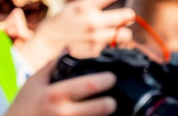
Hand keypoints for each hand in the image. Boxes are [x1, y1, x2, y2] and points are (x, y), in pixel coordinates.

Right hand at [0, 63, 115, 115]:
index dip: (106, 80)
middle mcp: (64, 114)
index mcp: (55, 94)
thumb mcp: (33, 83)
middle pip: (104, 106)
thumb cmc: (22, 110)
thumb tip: (67, 49)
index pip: (90, 85)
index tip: (111, 79)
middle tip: (109, 101)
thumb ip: (51, 66)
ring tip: (98, 115)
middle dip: (111, 102)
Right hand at [18, 0, 133, 74]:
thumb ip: (95, 4)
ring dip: (123, 32)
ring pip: (125, 34)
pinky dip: (108, 43)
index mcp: (85, 6)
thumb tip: (116, 6)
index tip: (121, 4)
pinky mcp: (96, 50)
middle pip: (127, 16)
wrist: (49, 40)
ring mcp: (95, 37)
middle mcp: (92, 21)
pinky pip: (111, 45)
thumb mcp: (76, 5)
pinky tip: (98, 40)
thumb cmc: (64, 19)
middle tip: (127, 16)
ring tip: (118, 31)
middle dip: (128, 16)